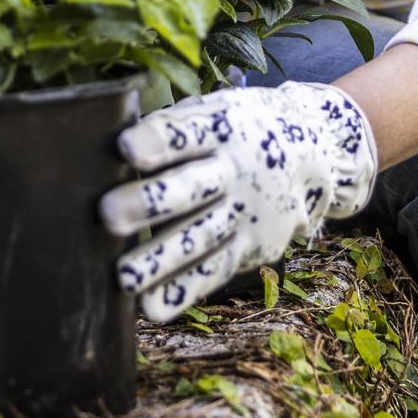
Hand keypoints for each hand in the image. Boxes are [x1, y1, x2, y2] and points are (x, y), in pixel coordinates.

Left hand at [98, 82, 378, 322]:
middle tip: (108, 214)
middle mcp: (237, 171)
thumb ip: (171, 129)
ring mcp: (246, 212)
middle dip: (151, 202)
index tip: (125, 147)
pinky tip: (151, 306)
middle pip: (192, 188)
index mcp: (223, 127)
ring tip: (124, 276)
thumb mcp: (215, 111)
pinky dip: (183, 291)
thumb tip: (104, 147)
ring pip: (200, 237)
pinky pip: (215, 271)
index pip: (189, 133)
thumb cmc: (239, 130)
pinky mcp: (252, 246)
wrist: (313, 153)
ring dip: (161, 259)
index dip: (158, 140)